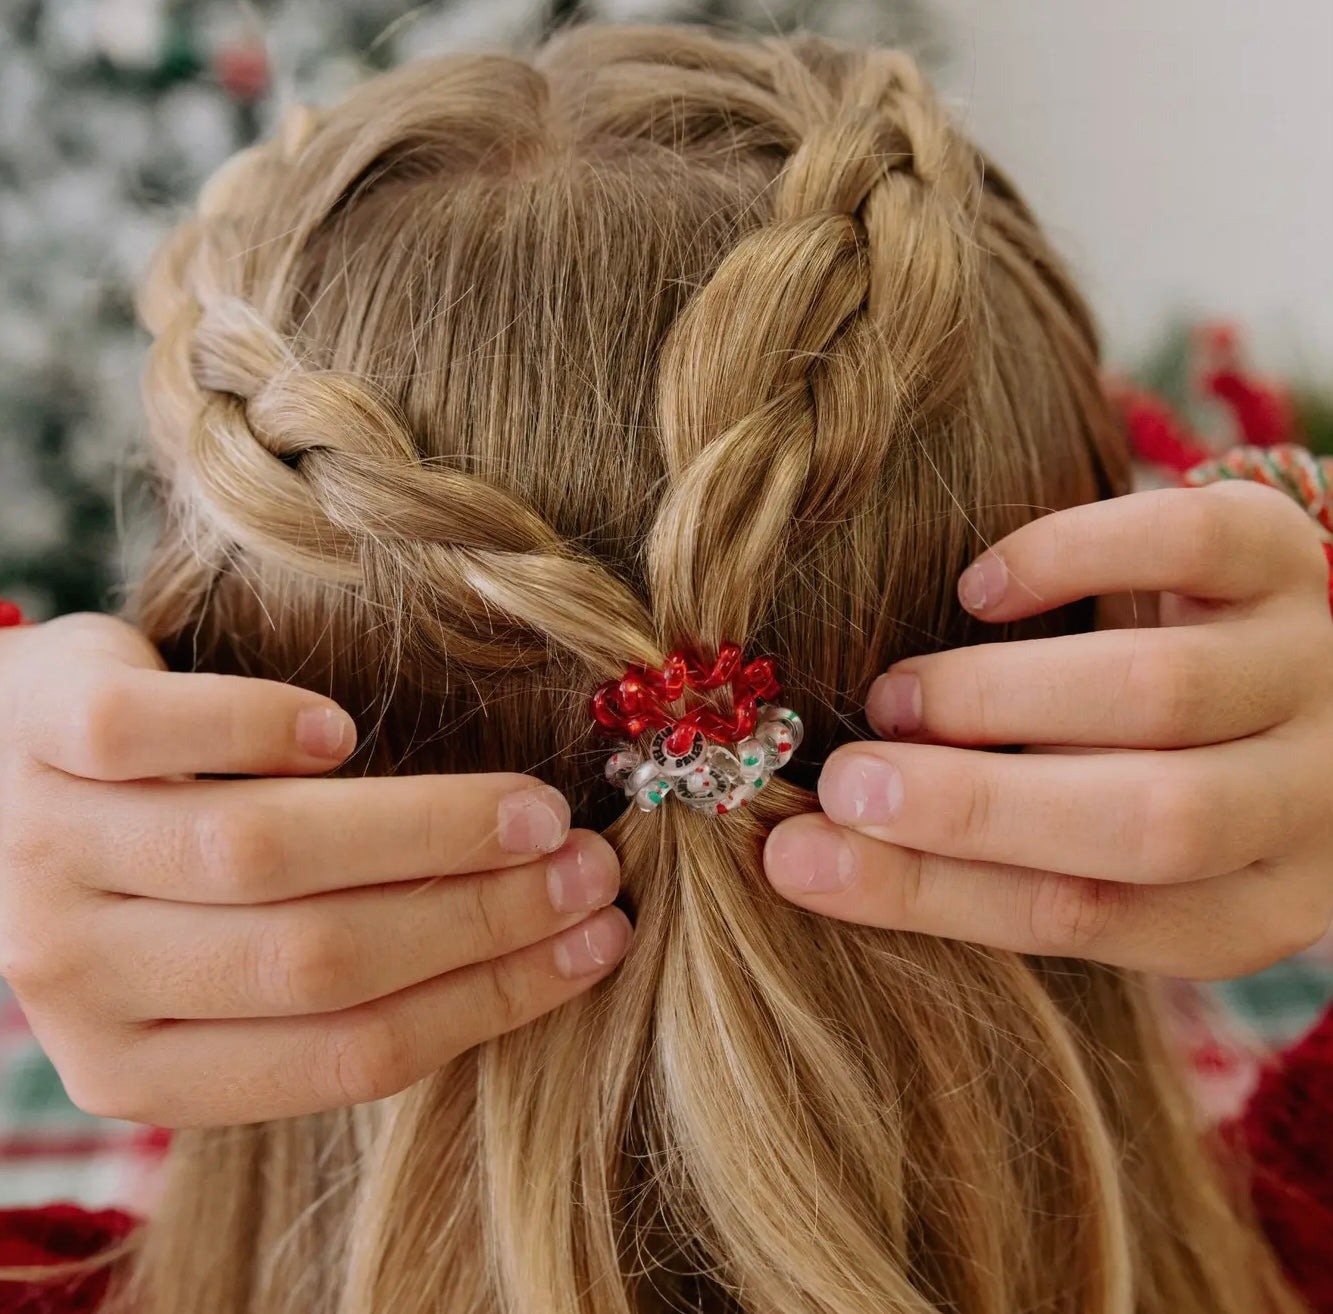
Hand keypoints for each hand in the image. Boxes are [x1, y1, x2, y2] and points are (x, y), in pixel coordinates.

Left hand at [0, 614, 627, 1126]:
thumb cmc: (138, 875)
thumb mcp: (212, 961)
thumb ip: (325, 977)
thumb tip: (525, 948)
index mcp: (137, 1064)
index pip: (346, 1051)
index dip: (491, 998)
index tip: (595, 944)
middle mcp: (81, 972)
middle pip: (317, 957)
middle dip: (480, 916)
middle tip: (589, 869)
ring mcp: (51, 846)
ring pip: (254, 852)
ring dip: (416, 829)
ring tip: (528, 806)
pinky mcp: (37, 730)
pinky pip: (142, 734)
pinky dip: (254, 729)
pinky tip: (339, 731)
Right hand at [764, 482, 1332, 979]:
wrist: (1296, 670)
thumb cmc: (1160, 772)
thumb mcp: (1107, 848)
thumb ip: (1002, 852)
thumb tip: (809, 849)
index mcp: (1245, 905)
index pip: (1089, 916)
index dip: (931, 893)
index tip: (798, 862)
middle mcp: (1306, 799)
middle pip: (1148, 823)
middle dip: (973, 806)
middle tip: (847, 781)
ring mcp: (1308, 668)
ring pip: (1160, 692)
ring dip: (999, 694)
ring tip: (898, 697)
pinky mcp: (1286, 556)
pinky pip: (1190, 543)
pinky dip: (1068, 557)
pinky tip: (986, 588)